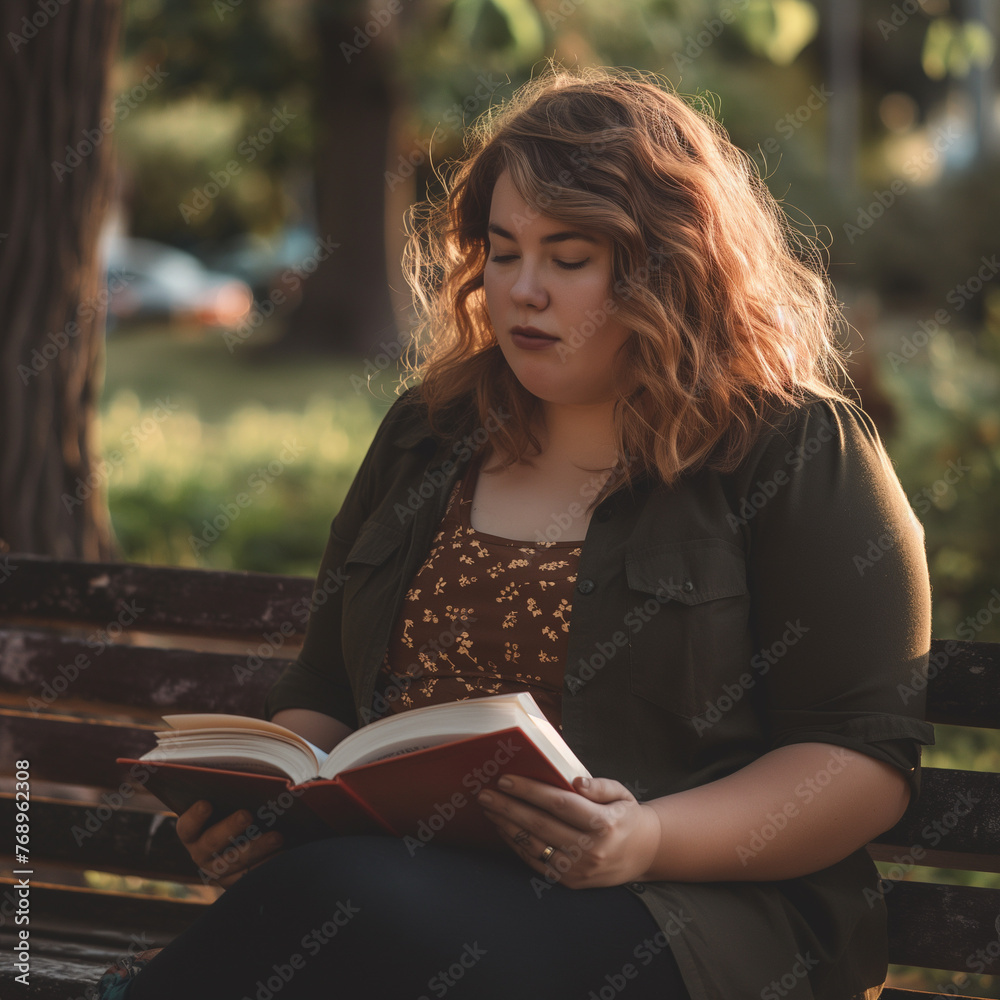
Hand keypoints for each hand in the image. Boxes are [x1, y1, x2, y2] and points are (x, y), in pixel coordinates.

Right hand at [175, 801, 283, 889]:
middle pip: (213, 842)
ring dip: (258, 847)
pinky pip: (252, 876)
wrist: (239, 840)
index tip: (206, 803)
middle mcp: (200, 853)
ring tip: (278, 836)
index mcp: (192, 832)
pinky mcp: (235, 883)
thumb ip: (231, 794)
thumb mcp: (226, 803)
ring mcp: (217, 870)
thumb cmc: (232, 809)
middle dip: (230, 827)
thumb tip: (252, 780)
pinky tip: (283, 852)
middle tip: (247, 815)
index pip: (187, 826)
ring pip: (236, 861)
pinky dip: (268, 863)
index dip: (195, 816)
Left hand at [477, 775, 660, 887]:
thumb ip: (599, 785)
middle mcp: (590, 849)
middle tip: (485, 794)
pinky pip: (536, 861)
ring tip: (489, 809)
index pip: (559, 804)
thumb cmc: (625, 816)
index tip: (505, 780)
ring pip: (534, 845)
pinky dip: (517, 844)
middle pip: (540, 825)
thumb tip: (575, 781)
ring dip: (507, 826)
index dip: (530, 791)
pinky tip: (503, 828)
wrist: (643, 853)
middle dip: (509, 807)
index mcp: (604, 824)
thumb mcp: (621, 793)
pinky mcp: (569, 882)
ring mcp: (578, 869)